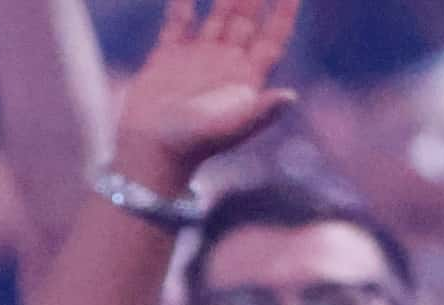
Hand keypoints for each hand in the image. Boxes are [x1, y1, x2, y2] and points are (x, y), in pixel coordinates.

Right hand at [114, 0, 301, 193]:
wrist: (151, 152)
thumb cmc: (193, 145)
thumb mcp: (230, 128)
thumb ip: (261, 112)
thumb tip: (292, 96)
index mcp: (246, 78)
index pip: (272, 38)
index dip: (284, 13)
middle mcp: (225, 63)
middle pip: (246, 19)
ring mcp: (198, 58)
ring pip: (218, 15)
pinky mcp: (168, 56)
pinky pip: (178, 21)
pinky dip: (182, 3)